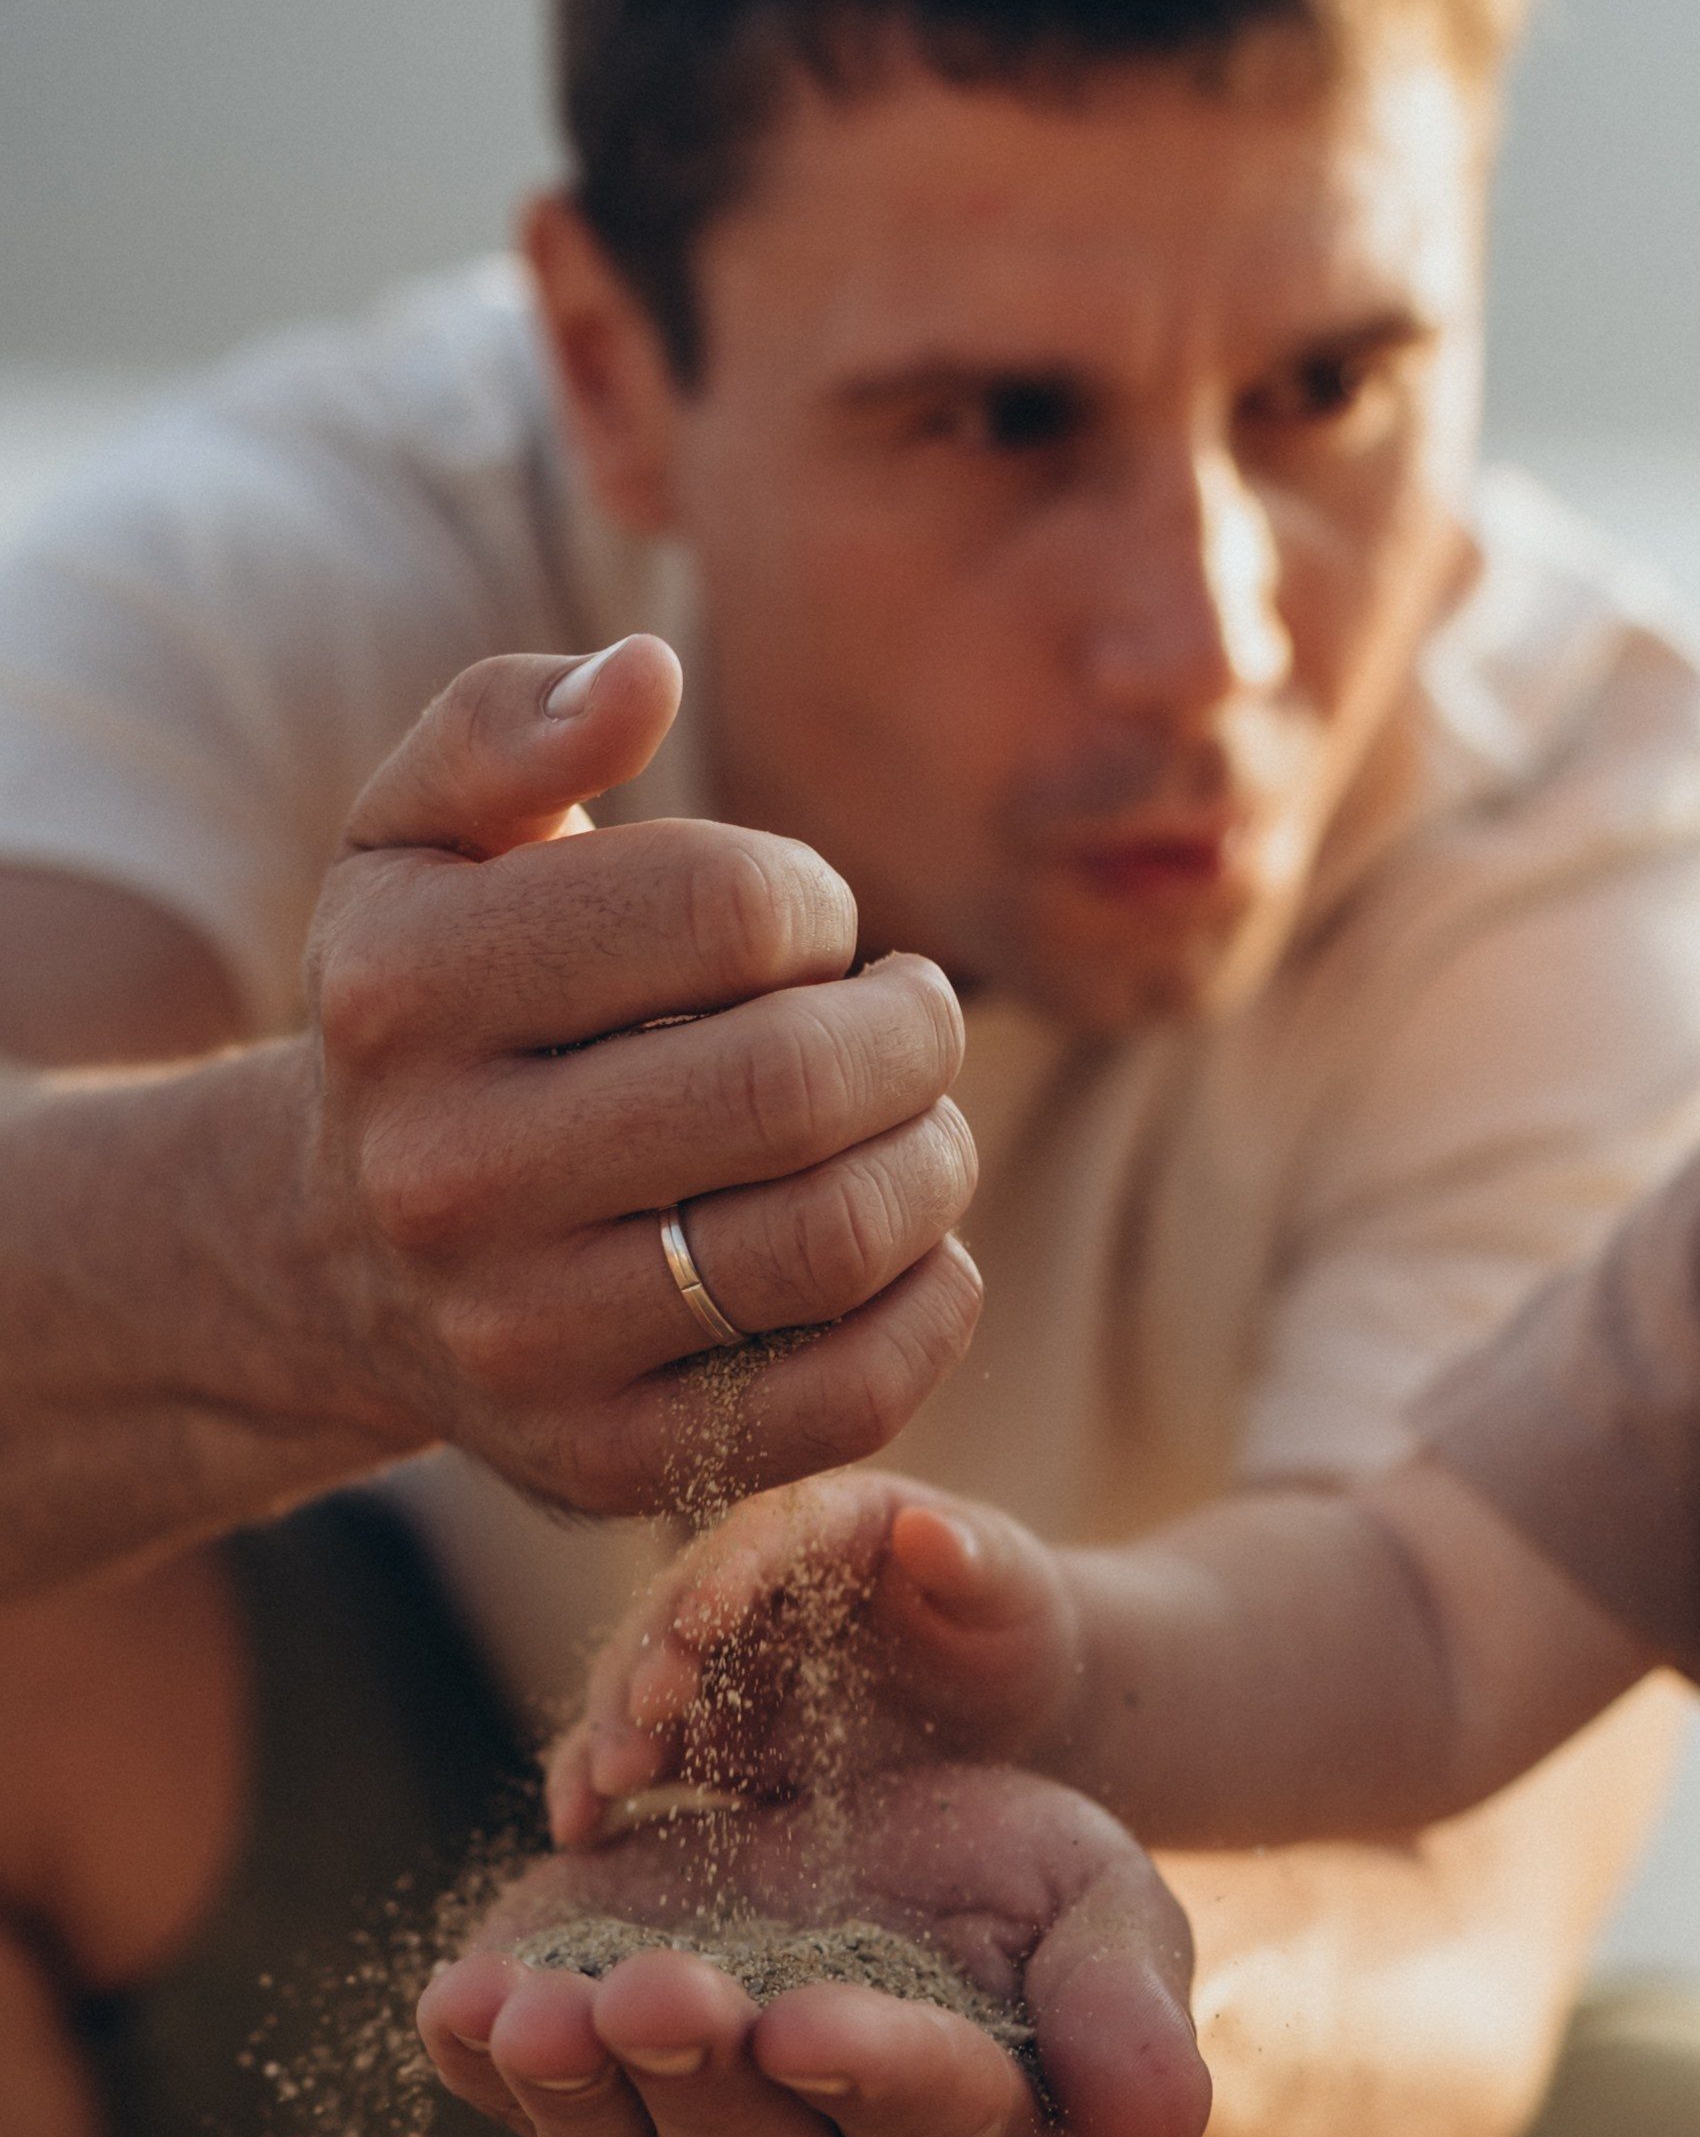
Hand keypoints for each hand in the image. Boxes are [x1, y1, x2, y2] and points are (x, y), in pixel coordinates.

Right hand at [299, 635, 981, 1513]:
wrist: (328, 1261)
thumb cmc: (431, 1011)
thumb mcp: (413, 842)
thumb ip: (507, 724)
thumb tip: (645, 671)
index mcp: (405, 989)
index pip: (721, 908)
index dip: (815, 902)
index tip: (808, 928)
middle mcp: (441, 1174)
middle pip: (792, 1087)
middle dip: (911, 1032)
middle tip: (915, 1015)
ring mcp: (517, 1338)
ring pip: (832, 1241)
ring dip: (933, 1161)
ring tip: (916, 1121)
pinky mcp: (597, 1465)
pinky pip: (843, 1396)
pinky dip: (930, 1310)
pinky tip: (913, 1249)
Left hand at [415, 1764, 1209, 2136]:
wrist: (901, 1849)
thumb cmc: (1026, 1885)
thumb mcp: (1101, 1903)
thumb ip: (1123, 2003)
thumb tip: (1166, 2123)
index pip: (928, 2129)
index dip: (866, 2078)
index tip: (802, 2019)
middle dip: (698, 2086)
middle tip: (655, 1990)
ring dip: (574, 2091)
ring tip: (526, 2006)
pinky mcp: (598, 2109)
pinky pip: (527, 2115)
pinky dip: (477, 2063)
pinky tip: (451, 1998)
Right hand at [544, 1469, 1079, 1842]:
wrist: (1008, 1699)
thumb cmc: (1010, 1617)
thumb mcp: (1011, 1586)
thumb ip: (973, 1560)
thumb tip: (928, 1527)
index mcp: (818, 1519)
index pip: (760, 1536)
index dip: (726, 1576)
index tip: (701, 1624)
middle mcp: (746, 1580)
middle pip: (678, 1609)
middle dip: (651, 1663)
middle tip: (640, 1723)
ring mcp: (721, 1659)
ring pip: (643, 1682)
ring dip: (614, 1729)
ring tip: (600, 1787)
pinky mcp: (709, 1732)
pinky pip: (643, 1752)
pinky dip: (601, 1786)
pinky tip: (575, 1830)